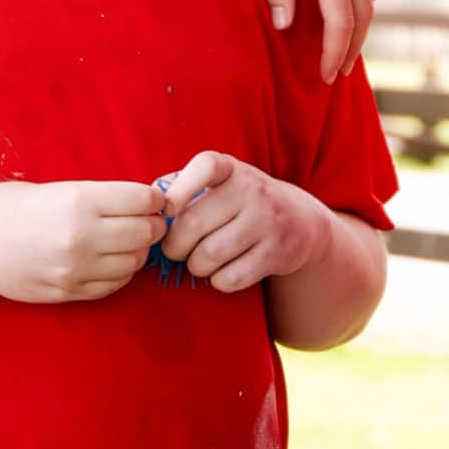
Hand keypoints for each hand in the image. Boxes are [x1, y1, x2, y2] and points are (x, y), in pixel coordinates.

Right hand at [0, 181, 168, 303]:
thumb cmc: (4, 207)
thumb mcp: (51, 188)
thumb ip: (94, 197)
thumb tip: (137, 203)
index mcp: (78, 200)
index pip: (141, 199)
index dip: (154, 198)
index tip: (154, 199)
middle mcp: (81, 236)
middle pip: (144, 232)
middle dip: (152, 224)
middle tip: (149, 220)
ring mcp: (76, 269)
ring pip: (134, 262)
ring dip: (138, 251)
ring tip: (127, 241)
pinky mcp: (69, 293)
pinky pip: (113, 285)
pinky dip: (121, 273)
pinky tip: (110, 261)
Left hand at [155, 151, 331, 293]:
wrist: (302, 221)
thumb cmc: (242, 201)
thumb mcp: (220, 182)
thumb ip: (183, 184)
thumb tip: (147, 201)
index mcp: (231, 168)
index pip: (204, 167)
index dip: (178, 189)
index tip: (166, 210)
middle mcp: (252, 189)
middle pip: (194, 223)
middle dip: (174, 245)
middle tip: (174, 251)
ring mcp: (268, 221)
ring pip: (210, 255)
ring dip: (195, 266)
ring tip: (198, 262)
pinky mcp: (278, 253)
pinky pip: (232, 277)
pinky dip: (218, 281)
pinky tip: (221, 273)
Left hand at [248, 0, 374, 81]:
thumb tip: (286, 24)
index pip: (340, 19)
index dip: (334, 52)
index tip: (325, 76)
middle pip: (362, 14)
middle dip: (351, 48)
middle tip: (338, 75)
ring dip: (360, 27)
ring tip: (346, 49)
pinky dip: (363, 1)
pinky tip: (351, 7)